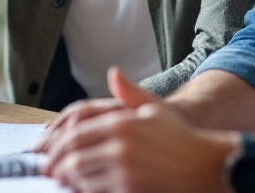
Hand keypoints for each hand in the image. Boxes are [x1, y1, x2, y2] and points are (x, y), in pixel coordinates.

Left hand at [43, 68, 234, 192]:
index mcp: (121, 123)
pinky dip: (85, 191)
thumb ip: (130, 93)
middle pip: (72, 156)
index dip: (56, 145)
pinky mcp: (129, 190)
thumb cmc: (182, 139)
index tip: (47, 153)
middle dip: (55, 165)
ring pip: (81, 176)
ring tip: (62, 181)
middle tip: (47, 171)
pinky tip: (83, 189)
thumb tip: (113, 73)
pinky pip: (96, 192)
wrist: (208, 166)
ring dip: (68, 180)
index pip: (75, 133)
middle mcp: (120, 145)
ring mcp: (124, 169)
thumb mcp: (155, 110)